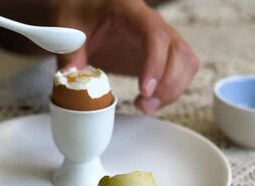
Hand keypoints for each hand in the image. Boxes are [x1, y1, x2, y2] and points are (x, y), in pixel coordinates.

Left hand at [55, 0, 198, 113]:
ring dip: (173, 90)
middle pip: (179, 51)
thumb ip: (70, 53)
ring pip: (186, 63)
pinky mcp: (162, 53)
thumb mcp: (68, 29)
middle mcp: (153, 23)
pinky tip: (150, 101)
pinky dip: (172, 90)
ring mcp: (162, 38)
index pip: (155, 35)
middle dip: (168, 84)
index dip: (155, 63)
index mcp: (131, 11)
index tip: (145, 90)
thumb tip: (70, 78)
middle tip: (144, 105)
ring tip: (146, 106)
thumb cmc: (79, 14)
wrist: (84, 10)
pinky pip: (182, 70)